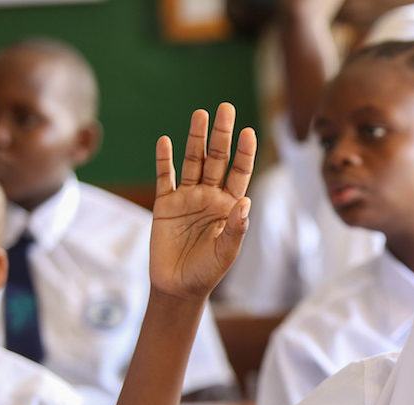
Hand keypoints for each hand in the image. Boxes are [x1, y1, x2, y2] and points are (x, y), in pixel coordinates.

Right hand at [151, 102, 256, 299]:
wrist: (178, 286)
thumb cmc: (207, 271)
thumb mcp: (227, 252)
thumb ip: (237, 228)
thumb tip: (245, 202)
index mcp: (229, 206)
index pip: (239, 173)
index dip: (244, 153)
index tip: (248, 132)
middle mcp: (210, 196)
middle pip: (217, 159)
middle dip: (221, 134)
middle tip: (225, 107)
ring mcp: (187, 197)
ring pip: (192, 161)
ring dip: (196, 139)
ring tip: (200, 114)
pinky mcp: (165, 204)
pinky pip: (165, 177)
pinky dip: (164, 160)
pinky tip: (165, 141)